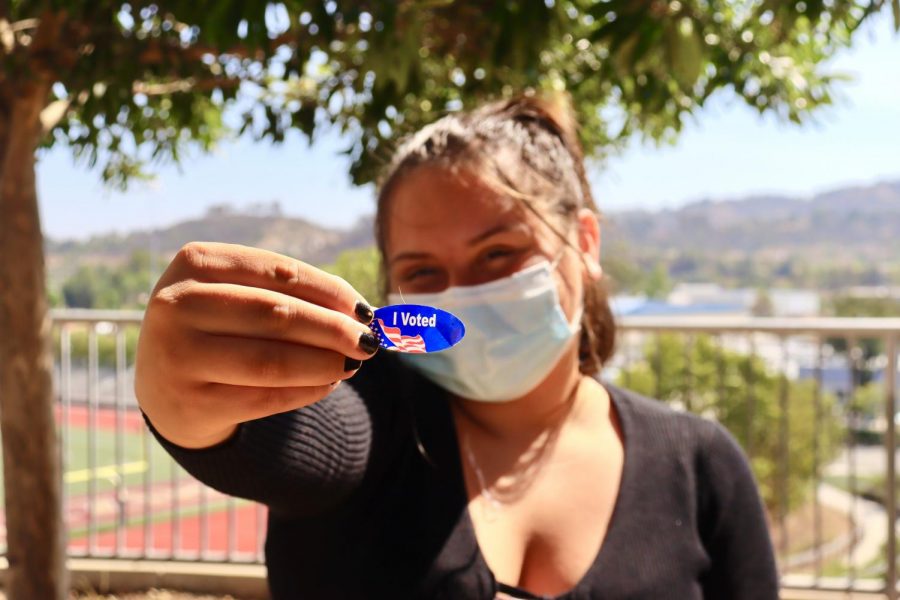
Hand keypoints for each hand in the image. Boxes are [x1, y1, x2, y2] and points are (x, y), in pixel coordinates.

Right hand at [134, 242, 378, 447]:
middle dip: (333, 330)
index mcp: (196, 263)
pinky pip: (264, 398)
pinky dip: (305, 391)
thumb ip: (293, 295)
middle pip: (276, 315)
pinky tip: (328, 384)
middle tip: (370, 341)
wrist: (165, 385)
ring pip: (271, 361)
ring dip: (324, 364)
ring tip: (353, 364)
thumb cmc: (220, 328)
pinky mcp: (189, 402)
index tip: (365, 309)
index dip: (330, 291)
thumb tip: (361, 314)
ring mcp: (177, 355)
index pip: (279, 272)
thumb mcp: (241, 296)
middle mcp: (177, 304)